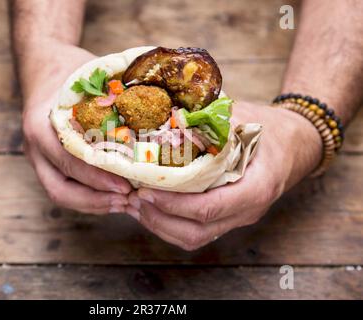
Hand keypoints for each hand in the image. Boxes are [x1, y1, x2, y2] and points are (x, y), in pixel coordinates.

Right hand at [21, 43, 131, 213]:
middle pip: (59, 189)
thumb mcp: (88, 76)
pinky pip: (65, 188)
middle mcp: (35, 147)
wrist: (43, 65)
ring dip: (93, 205)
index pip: (69, 162)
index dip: (98, 178)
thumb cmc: (70, 70)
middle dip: (95, 201)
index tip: (127, 186)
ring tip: (125, 204)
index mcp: (41, 125)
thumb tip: (156, 112)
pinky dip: (89, 198)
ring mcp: (39, 158)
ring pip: (61, 194)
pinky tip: (114, 197)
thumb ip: (112, 96)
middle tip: (129, 201)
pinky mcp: (48, 163)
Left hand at [126, 101, 322, 249]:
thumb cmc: (269, 129)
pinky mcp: (228, 218)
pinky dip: (169, 224)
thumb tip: (166, 115)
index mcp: (256, 188)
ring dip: (160, 225)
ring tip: (135, 205)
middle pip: (196, 232)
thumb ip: (210, 121)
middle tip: (133, 199)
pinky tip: (151, 207)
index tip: (145, 190)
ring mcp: (238, 218)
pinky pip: (197, 232)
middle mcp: (247, 211)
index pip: (208, 208)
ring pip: (194, 238)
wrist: (294, 145)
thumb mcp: (243, 118)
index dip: (173, 203)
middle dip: (159, 219)